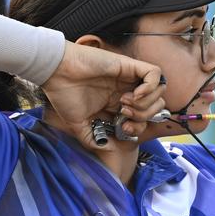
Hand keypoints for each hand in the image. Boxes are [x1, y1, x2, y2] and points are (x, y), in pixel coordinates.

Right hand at [42, 41, 164, 148]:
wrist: (55, 72)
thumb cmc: (63, 94)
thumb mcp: (78, 124)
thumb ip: (92, 139)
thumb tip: (107, 150)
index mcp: (118, 103)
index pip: (145, 118)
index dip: (139, 127)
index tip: (123, 127)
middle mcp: (127, 90)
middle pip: (157, 106)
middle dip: (144, 116)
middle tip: (124, 114)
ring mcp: (130, 77)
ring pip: (160, 91)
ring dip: (146, 103)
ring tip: (125, 103)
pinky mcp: (129, 65)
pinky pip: (155, 73)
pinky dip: (150, 87)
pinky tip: (133, 94)